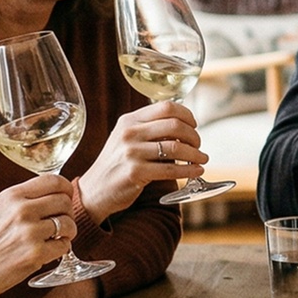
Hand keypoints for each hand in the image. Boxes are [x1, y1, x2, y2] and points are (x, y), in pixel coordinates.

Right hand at [0, 174, 74, 297]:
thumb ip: (23, 200)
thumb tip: (54, 193)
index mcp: (11, 196)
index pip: (52, 180)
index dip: (65, 188)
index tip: (66, 196)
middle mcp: (21, 210)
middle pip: (64, 201)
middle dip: (67, 212)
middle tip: (61, 222)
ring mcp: (30, 232)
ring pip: (68, 223)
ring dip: (68, 231)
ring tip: (57, 237)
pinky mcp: (36, 254)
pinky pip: (64, 245)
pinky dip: (61, 248)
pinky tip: (49, 250)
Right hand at [78, 100, 206, 221]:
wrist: (95, 189)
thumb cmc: (118, 163)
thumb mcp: (128, 139)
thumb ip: (150, 130)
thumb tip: (185, 127)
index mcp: (129, 120)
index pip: (166, 107)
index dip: (187, 115)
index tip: (194, 126)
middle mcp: (129, 133)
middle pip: (175, 125)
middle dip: (194, 136)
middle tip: (199, 146)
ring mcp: (131, 153)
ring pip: (176, 148)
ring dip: (195, 154)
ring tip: (202, 159)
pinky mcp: (135, 173)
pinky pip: (171, 169)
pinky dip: (189, 170)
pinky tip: (196, 172)